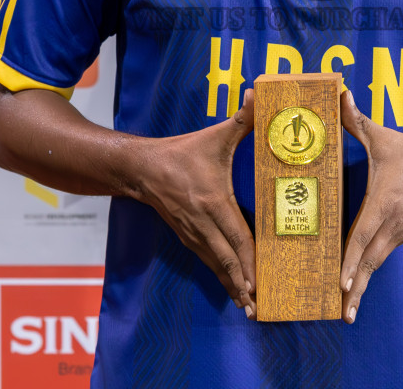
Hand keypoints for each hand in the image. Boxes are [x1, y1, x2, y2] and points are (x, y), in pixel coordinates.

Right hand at [137, 89, 257, 317]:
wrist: (141, 168)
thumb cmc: (182, 152)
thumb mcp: (214, 135)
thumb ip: (242, 119)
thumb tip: (259, 94)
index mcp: (212, 201)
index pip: (236, 236)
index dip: (249, 262)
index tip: (261, 283)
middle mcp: (202, 223)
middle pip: (227, 260)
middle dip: (243, 285)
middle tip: (259, 307)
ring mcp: (192, 233)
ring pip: (216, 265)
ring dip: (232, 287)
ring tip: (248, 308)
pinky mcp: (186, 236)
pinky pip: (207, 261)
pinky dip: (221, 277)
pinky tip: (232, 290)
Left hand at [339, 87, 402, 323]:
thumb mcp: (383, 137)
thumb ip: (355, 120)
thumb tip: (336, 94)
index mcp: (385, 203)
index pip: (363, 235)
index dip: (350, 259)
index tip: (339, 282)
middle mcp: (393, 223)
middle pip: (370, 261)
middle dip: (355, 288)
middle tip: (342, 313)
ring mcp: (400, 232)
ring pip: (377, 263)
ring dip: (362, 286)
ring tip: (346, 310)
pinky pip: (382, 256)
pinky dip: (368, 272)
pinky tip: (356, 283)